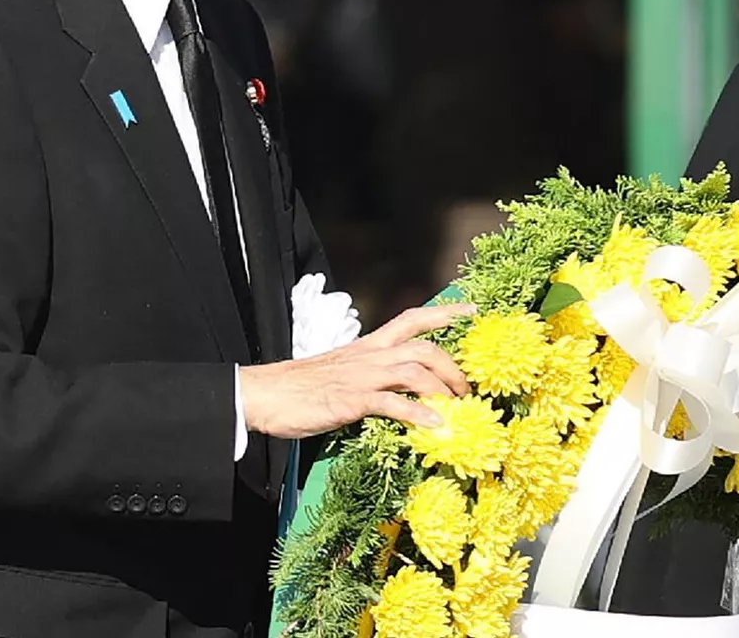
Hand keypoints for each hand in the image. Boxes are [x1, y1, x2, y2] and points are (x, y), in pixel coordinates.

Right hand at [241, 302, 474, 438]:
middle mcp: (370, 355)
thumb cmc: (302, 387)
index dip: (444, 314)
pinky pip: (392, 403)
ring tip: (458, 408)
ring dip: (443, 389)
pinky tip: (434, 426)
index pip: (412, 319)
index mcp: (368, 346)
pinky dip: (418, 414)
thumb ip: (370, 375)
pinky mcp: (351, 400)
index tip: (472, 312)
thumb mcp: (342, 371)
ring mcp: (361, 377)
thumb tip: (395, 388)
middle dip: (453, 367)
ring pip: (415, 371)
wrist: (265, 394)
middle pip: (425, 348)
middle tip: (468, 388)